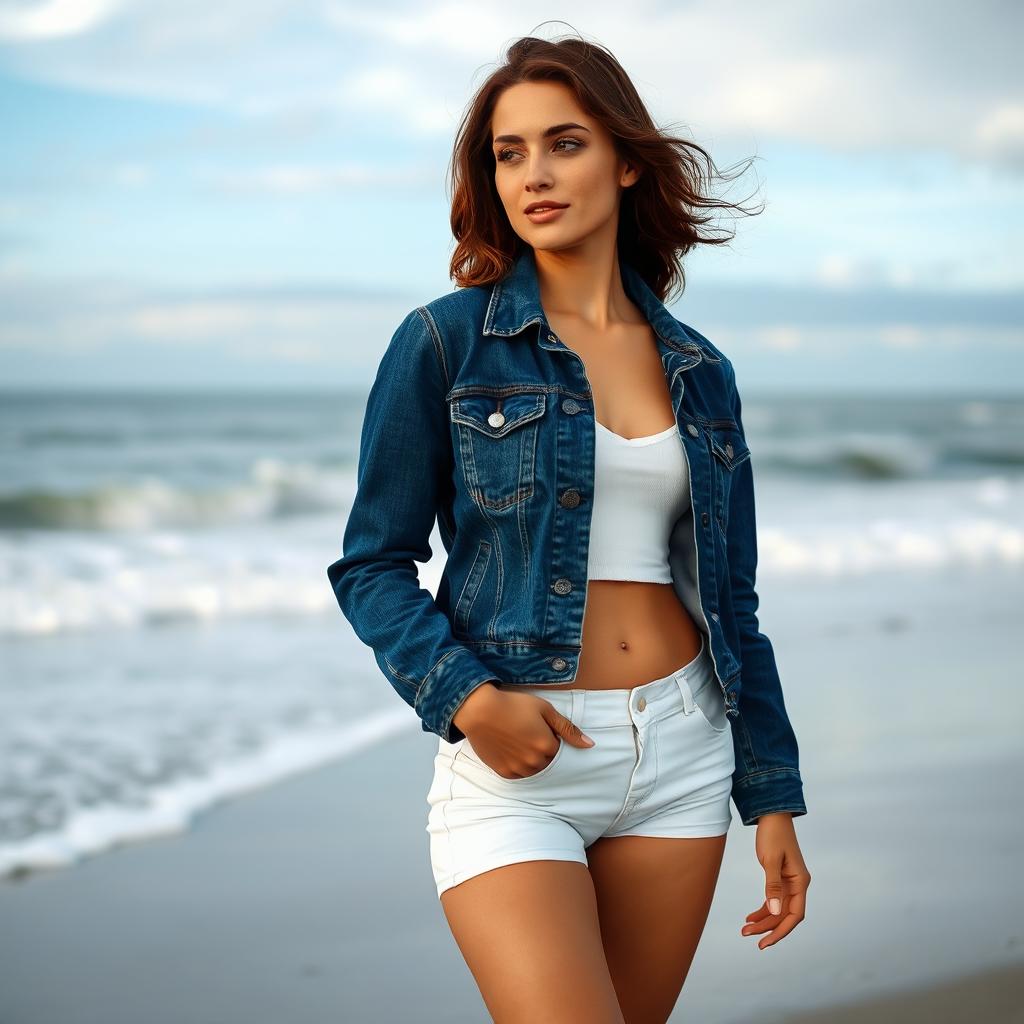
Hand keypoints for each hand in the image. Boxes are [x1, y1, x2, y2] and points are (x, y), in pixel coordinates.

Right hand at [456, 687, 594, 779]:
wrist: (480, 710)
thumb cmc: (513, 705)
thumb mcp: (544, 709)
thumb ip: (568, 728)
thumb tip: (589, 744)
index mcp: (547, 746)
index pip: (560, 751)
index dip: (552, 739)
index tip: (542, 729)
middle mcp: (535, 762)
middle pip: (548, 763)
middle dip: (543, 751)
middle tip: (529, 735)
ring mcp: (519, 769)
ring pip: (534, 771)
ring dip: (532, 760)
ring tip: (520, 741)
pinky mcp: (504, 772)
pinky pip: (519, 775)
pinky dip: (519, 766)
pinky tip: (511, 749)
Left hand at [741, 812, 809, 949]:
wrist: (772, 814)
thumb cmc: (773, 834)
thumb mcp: (770, 860)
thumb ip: (772, 886)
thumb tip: (774, 912)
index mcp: (800, 881)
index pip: (795, 915)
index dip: (781, 931)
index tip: (765, 942)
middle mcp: (798, 884)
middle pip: (785, 915)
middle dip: (767, 927)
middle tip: (747, 934)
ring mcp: (790, 882)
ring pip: (778, 909)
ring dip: (764, 920)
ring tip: (745, 929)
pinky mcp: (780, 878)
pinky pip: (774, 900)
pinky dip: (763, 909)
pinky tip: (750, 917)